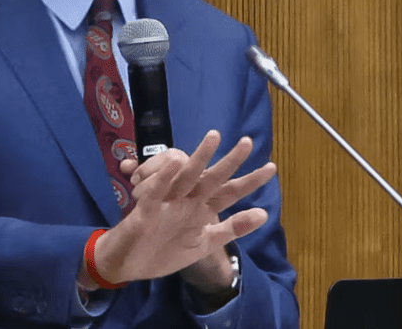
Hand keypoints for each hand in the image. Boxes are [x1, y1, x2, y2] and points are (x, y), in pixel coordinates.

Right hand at [85, 131, 275, 286]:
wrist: (129, 264)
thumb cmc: (164, 250)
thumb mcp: (204, 242)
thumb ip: (232, 228)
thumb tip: (265, 213)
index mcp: (202, 207)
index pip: (230, 191)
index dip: (250, 181)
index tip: (272, 168)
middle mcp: (188, 199)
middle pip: (211, 176)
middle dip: (230, 161)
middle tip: (248, 142)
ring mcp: (168, 201)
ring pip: (185, 175)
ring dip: (199, 157)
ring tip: (213, 137)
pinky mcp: (146, 208)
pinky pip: (155, 190)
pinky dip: (163, 178)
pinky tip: (175, 165)